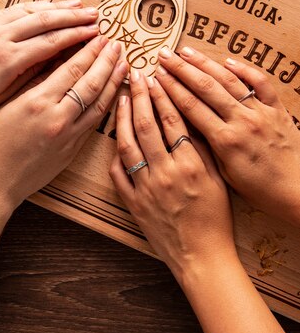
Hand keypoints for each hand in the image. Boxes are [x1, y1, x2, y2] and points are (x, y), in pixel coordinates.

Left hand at [0, 0, 99, 129]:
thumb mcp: (2, 97)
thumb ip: (30, 75)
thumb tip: (57, 61)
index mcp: (7, 60)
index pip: (51, 42)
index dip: (77, 36)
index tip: (96, 33)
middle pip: (45, 20)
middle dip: (73, 16)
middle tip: (96, 14)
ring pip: (30, 10)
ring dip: (57, 6)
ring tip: (79, 4)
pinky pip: (13, 9)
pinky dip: (34, 5)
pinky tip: (47, 5)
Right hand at [0, 35, 127, 213]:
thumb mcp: (6, 105)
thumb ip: (32, 82)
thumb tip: (54, 58)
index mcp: (37, 102)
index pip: (72, 69)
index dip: (90, 51)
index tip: (100, 37)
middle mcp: (57, 118)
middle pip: (91, 84)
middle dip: (107, 61)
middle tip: (118, 44)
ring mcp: (68, 136)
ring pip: (99, 104)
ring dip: (114, 82)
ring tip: (124, 64)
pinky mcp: (73, 151)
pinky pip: (95, 123)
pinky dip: (108, 106)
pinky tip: (114, 94)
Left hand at [109, 69, 232, 282]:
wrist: (201, 257)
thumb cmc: (215, 218)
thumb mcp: (218, 179)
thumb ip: (203, 149)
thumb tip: (190, 118)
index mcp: (190, 165)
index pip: (173, 120)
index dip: (162, 95)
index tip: (156, 77)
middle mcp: (165, 173)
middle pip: (146, 125)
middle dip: (138, 96)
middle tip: (135, 75)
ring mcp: (146, 188)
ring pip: (128, 145)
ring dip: (122, 117)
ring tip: (120, 97)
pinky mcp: (133, 203)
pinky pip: (118, 174)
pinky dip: (115, 154)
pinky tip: (114, 136)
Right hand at [156, 46, 299, 224]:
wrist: (296, 190)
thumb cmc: (258, 189)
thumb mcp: (224, 174)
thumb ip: (205, 147)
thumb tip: (184, 126)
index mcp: (225, 141)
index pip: (191, 107)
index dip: (171, 88)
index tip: (157, 76)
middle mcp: (242, 121)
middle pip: (205, 88)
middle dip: (181, 69)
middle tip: (164, 55)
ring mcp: (261, 112)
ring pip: (229, 80)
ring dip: (205, 63)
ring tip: (186, 51)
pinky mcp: (277, 109)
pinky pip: (260, 83)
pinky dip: (243, 70)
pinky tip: (226, 60)